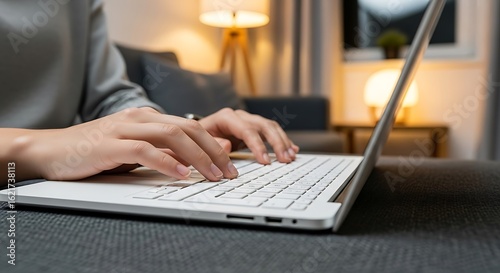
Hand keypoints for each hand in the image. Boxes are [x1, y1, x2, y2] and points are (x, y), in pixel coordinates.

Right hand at [14, 107, 238, 181]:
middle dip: (212, 151)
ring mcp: (124, 128)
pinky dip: (166, 163)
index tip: (228, 165)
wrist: (51, 149)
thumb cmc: (95, 151)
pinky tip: (181, 175)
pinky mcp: (109, 144)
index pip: (190, 126)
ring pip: (171, 136)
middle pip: (187, 128)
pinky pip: (145, 150)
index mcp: (147, 117)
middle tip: (228, 172)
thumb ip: (165, 151)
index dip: (213, 145)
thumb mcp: (136, 150)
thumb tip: (200, 155)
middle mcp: (139, 118)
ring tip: (212, 175)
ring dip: (197, 157)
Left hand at [199, 108, 298, 163]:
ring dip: (282, 141)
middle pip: (263, 125)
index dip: (258, 146)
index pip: (247, 130)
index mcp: (226, 117)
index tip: (265, 161)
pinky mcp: (253, 129)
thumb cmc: (196, 139)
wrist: (194, 135)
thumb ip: (212, 144)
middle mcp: (239, 117)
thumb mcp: (198, 143)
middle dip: (276, 143)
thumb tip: (228, 144)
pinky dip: (282, 140)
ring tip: (290, 156)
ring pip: (270, 127)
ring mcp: (247, 121)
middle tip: (285, 159)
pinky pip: (271, 132)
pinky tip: (292, 149)